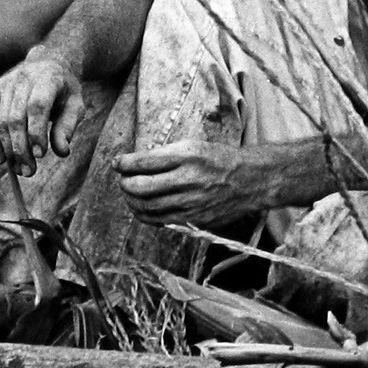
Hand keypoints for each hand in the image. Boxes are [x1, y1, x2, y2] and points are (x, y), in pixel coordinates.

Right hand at [0, 47, 87, 175]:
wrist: (46, 63)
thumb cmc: (63, 90)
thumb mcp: (75, 105)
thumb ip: (68, 127)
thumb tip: (62, 152)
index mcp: (47, 78)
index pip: (37, 107)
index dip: (36, 132)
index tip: (40, 155)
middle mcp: (22, 79)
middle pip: (15, 118)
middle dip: (21, 148)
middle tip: (29, 171)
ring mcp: (4, 84)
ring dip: (7, 150)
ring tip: (18, 169)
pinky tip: (0, 159)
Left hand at [115, 140, 277, 227]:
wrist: (250, 180)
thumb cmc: (220, 159)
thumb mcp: (193, 145)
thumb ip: (165, 155)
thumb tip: (135, 163)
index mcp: (186, 155)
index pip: (142, 162)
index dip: (123, 163)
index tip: (117, 163)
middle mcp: (187, 179)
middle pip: (140, 187)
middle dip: (124, 184)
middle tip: (122, 180)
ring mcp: (191, 202)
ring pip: (147, 207)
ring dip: (131, 201)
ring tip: (129, 195)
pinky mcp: (194, 219)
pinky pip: (161, 221)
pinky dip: (145, 216)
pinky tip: (142, 209)